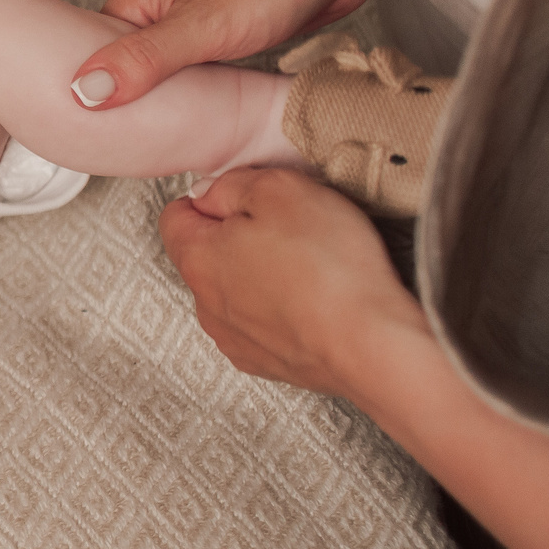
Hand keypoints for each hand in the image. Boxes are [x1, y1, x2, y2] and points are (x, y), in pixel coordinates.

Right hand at [71, 0, 438, 110]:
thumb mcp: (203, 24)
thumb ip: (144, 58)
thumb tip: (84, 91)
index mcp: (135, 0)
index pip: (92, 62)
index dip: (95, 101)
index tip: (102, 138)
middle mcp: (156, 9)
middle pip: (126, 73)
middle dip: (134, 108)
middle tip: (140, 149)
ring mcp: (189, 21)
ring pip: (164, 77)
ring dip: (169, 104)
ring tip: (168, 139)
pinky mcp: (223, 34)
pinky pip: (197, 75)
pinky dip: (199, 96)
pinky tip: (205, 115)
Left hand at [159, 167, 427, 398]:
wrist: (372, 344)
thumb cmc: (328, 265)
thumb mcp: (280, 190)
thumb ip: (233, 186)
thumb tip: (211, 194)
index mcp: (197, 258)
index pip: (176, 216)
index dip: (212, 198)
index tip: (246, 197)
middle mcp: (206, 304)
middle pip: (207, 255)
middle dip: (239, 237)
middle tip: (287, 229)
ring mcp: (234, 339)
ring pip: (235, 292)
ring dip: (261, 276)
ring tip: (308, 269)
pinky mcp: (266, 363)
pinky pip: (262, 325)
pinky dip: (281, 311)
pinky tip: (313, 303)